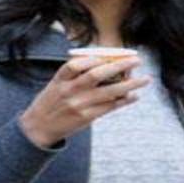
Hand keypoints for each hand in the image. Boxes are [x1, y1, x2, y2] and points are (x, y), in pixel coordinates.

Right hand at [18, 56, 149, 147]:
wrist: (38, 128)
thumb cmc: (49, 102)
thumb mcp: (55, 84)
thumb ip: (73, 74)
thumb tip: (104, 63)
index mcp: (59, 80)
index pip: (76, 64)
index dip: (94, 57)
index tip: (110, 54)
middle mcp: (69, 91)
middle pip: (97, 74)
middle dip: (119, 66)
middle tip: (135, 60)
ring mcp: (79, 105)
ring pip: (109, 91)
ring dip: (129, 84)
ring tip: (145, 80)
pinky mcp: (86, 117)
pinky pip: (109, 107)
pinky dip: (123, 100)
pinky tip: (133, 96)